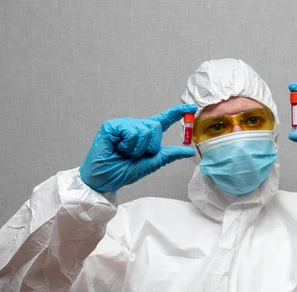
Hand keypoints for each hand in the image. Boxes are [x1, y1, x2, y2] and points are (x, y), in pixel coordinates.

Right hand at [80, 104, 196, 192]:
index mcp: (146, 135)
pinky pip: (131, 132)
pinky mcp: (113, 125)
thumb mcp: (152, 163)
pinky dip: (127, 145)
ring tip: (124, 152)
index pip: (164, 120)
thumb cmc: (123, 171)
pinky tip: (117, 148)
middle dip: (149, 146)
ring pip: (144, 130)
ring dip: (136, 148)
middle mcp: (136, 126)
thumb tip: (190, 151)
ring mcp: (124, 124)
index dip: (177, 113)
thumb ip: (170, 154)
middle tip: (134, 155)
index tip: (192, 108)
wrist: (104, 179)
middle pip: (156, 127)